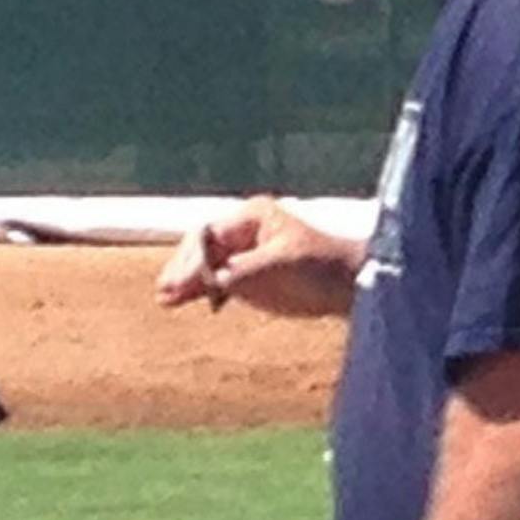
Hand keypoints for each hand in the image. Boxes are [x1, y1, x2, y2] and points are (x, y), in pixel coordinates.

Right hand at [155, 196, 361, 316]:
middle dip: (183, 270)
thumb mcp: (276, 269)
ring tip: (167, 300)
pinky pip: (222, 281)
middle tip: (164, 293)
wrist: (355, 287)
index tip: (178, 284)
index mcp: (252, 217)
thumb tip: (202, 281)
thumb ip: (237, 273)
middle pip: (203, 248)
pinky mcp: (256, 276)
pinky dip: (207, 291)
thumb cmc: (321, 269)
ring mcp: (250, 253)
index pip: (207, 235)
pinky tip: (191, 302)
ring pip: (209, 265)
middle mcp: (247, 230)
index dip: (190, 260)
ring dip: (190, 281)